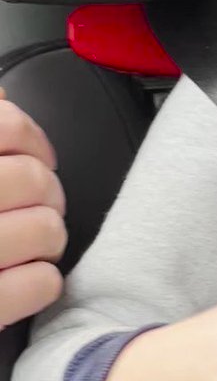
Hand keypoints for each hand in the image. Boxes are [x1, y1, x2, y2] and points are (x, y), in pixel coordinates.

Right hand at [0, 91, 65, 326]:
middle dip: (46, 192)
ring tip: (32, 242)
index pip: (3, 125)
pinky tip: (26, 280)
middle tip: (36, 204)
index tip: (32, 153)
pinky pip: (39, 284)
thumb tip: (0, 95)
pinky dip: (43, 282)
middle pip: (32, 180)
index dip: (28, 136)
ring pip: (46, 230)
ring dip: (48, 236)